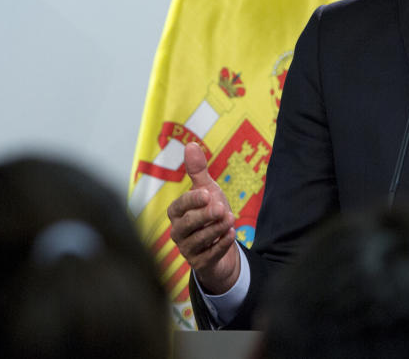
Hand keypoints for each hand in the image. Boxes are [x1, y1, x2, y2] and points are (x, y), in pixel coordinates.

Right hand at [167, 142, 240, 293]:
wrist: (222, 244)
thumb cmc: (211, 214)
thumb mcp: (207, 190)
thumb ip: (197, 171)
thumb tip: (190, 144)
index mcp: (177, 213)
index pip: (179, 206)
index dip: (192, 200)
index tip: (208, 193)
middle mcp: (178, 231)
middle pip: (187, 224)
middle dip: (205, 215)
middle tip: (221, 208)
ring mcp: (187, 249)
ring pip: (198, 240)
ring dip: (216, 230)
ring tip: (230, 218)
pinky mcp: (199, 263)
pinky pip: (209, 256)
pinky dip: (221, 245)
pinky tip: (232, 234)